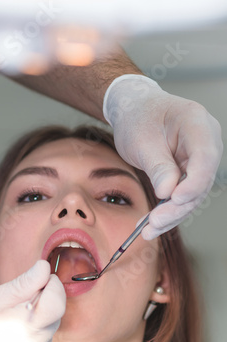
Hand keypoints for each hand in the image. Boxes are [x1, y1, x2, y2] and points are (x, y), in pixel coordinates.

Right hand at [0, 261, 64, 341]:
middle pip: (53, 321)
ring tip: (9, 316)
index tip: (44, 277)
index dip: (54, 286)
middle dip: (45, 303)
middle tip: (23, 292)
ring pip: (44, 339)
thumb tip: (44, 268)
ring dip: (36, 323)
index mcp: (20, 329)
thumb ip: (20, 285)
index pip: (57, 304)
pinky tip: (6, 337)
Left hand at [103, 75, 222, 238]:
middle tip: (154, 222)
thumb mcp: (142, 140)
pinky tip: (150, 226)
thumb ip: (157, 166)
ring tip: (147, 231)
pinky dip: (167, 211)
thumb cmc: (138, 118)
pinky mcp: (190, 173)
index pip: (205, 156)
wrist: (135, 111)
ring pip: (192, 193)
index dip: (194, 181)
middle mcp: (206, 142)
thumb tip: (167, 193)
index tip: (175, 198)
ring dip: (171, 214)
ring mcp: (199, 159)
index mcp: (197, 123)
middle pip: (200, 180)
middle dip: (177, 206)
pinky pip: (182, 195)